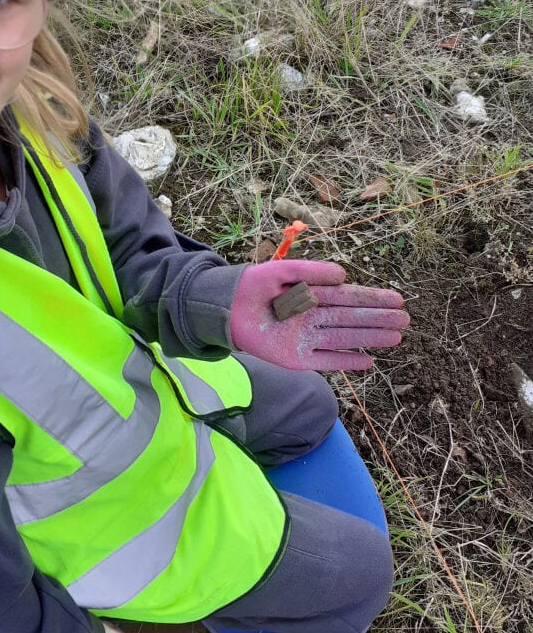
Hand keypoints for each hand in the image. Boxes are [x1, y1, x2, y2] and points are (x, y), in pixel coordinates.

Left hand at [230, 259, 408, 371]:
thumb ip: (311, 271)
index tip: (397, 298)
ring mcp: (307, 339)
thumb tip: (343, 275)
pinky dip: (346, 362)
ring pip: (345, 339)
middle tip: (406, 319)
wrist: (226, 307)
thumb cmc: (255, 285)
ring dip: (370, 338)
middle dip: (379, 319)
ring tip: (396, 336)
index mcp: (314, 296)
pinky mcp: (296, 359)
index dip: (373, 298)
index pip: (349, 297)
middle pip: (352, 319)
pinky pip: (326, 362)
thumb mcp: (282, 271)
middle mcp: (315, 318)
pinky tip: (368, 361)